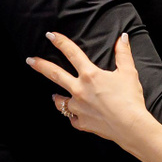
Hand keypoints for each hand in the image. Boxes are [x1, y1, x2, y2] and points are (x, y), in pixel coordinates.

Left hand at [27, 31, 150, 143]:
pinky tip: (75, 116)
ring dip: (56, 98)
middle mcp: (79, 90)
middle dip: (40, 66)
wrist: (130, 126)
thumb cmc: (130, 99)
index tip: (50, 35)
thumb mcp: (128, 72)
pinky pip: (73, 118)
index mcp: (90, 75)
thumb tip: (122, 37)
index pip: (72, 53)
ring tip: (54, 97)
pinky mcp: (82, 123)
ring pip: (60, 101)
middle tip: (30, 61)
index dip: (60, 42)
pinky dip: (74, 116)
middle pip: (55, 75)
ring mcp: (78, 108)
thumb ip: (123, 53)